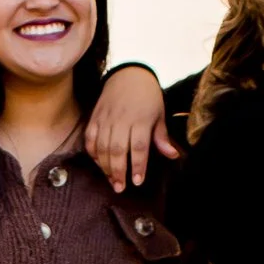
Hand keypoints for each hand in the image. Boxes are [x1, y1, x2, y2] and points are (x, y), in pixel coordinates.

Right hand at [83, 64, 176, 188]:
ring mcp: (106, 118)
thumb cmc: (148, 98)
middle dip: (118, 171)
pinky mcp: (94, 118)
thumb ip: (162, 137)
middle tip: (120, 188)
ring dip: (105, 167)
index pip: (138, 146)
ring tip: (112, 181)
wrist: (128, 75)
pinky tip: (100, 165)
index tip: (137, 181)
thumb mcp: (159, 115)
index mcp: (140, 119)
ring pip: (102, 146)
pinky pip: (90, 139)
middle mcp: (121, 119)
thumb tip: (173, 155)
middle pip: (117, 149)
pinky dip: (93, 154)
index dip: (138, 165)